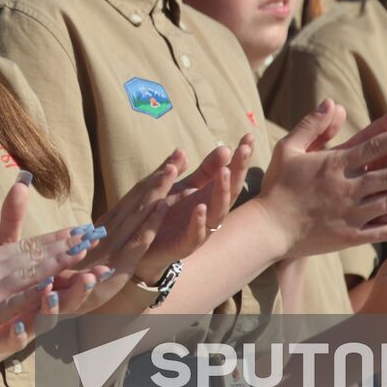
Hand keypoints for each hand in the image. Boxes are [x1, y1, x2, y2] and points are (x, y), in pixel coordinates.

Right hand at [0, 175, 96, 356]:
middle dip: (64, 246)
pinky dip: (29, 296)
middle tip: (91, 236)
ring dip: (56, 264)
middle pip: (32, 255)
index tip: (78, 230)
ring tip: (81, 255)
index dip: (54, 237)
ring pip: (27, 275)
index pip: (25, 244)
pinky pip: (10, 304)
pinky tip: (49, 289)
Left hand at [85, 139, 251, 293]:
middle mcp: (208, 215)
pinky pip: (194, 238)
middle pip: (229, 192)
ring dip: (222, 193)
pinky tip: (198, 208)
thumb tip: (223, 147)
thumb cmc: (164, 216)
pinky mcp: (180, 248)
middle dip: (238, 170)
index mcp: (207, 198)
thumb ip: (203, 170)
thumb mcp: (182, 187)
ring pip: (217, 214)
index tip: (248, 137)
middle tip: (244, 149)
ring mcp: (197, 231)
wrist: (138, 250)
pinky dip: (198, 224)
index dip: (240, 158)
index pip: (229, 175)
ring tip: (224, 172)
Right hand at [252, 104, 386, 257]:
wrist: (268, 227)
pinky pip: (383, 231)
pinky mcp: (351, 236)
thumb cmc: (277, 186)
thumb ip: (312, 126)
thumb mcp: (288, 149)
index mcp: (334, 164)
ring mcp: (351, 213)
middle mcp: (347, 187)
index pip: (373, 146)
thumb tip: (332, 103)